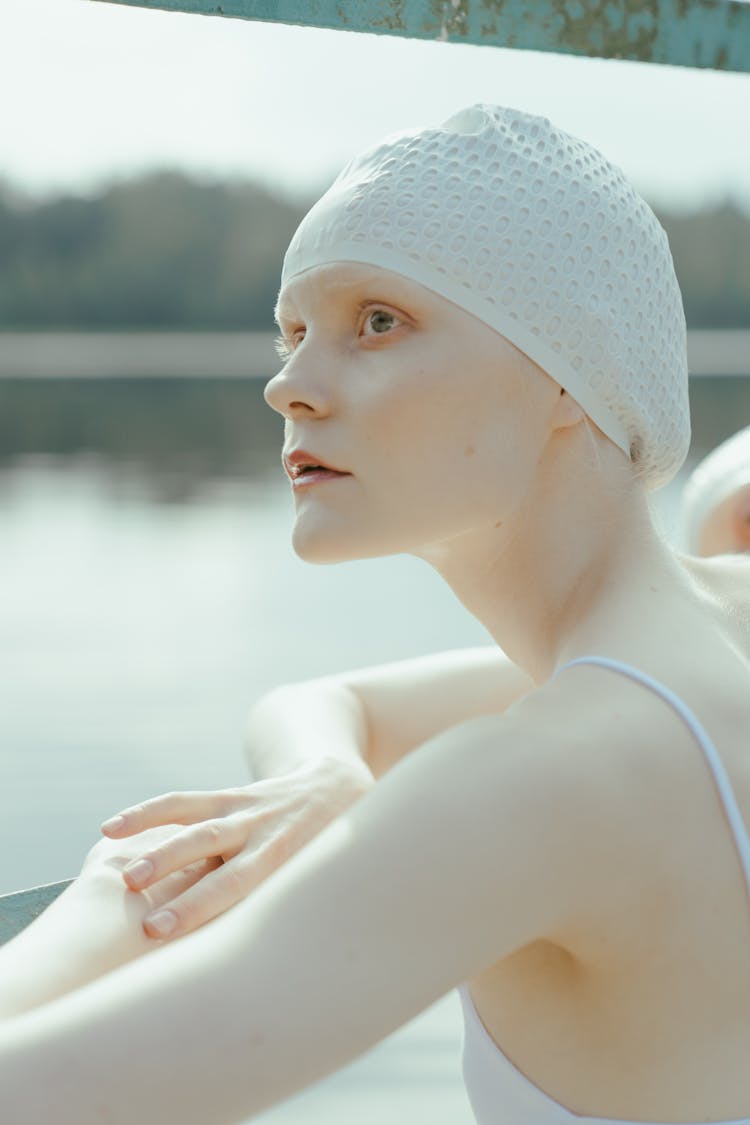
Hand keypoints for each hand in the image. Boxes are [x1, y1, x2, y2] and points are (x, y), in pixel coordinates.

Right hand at [100, 757, 373, 940]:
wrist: (337, 783)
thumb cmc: (335, 848)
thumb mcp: (334, 876)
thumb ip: (309, 909)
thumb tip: (299, 977)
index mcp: (295, 860)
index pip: (259, 897)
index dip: (233, 922)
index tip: (208, 952)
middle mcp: (269, 835)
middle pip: (227, 869)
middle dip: (189, 898)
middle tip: (150, 929)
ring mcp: (246, 812)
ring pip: (198, 826)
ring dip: (160, 851)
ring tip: (124, 877)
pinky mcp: (230, 796)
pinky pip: (184, 803)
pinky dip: (148, 814)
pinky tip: (111, 829)